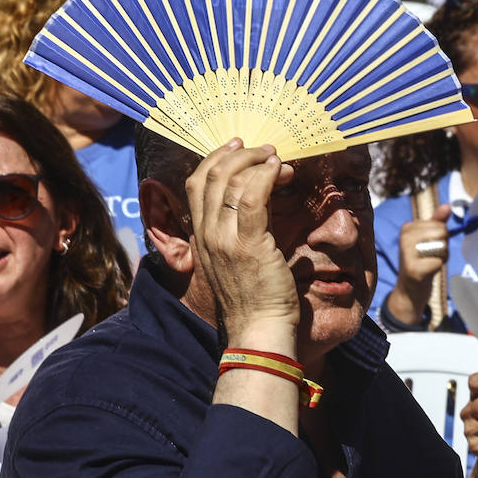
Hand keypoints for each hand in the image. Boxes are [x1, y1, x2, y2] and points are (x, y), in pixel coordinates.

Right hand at [184, 140, 297, 338]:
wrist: (259, 329)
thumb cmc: (255, 298)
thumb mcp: (235, 260)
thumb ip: (238, 232)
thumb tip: (256, 204)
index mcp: (201, 236)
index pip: (196, 185)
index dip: (216, 159)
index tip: (238, 149)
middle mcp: (207, 234)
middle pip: (210, 176)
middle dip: (237, 154)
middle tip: (262, 148)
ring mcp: (225, 238)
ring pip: (229, 181)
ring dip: (255, 161)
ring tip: (275, 157)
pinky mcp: (248, 243)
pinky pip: (252, 197)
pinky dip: (266, 176)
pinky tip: (280, 169)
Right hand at [386, 204, 450, 324]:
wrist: (409, 290)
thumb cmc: (421, 262)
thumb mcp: (428, 239)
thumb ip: (437, 222)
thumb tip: (448, 206)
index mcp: (407, 228)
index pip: (440, 224)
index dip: (441, 237)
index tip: (429, 247)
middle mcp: (404, 238)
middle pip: (442, 233)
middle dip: (443, 246)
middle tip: (430, 257)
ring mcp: (407, 253)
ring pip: (442, 246)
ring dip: (442, 257)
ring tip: (428, 263)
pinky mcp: (414, 269)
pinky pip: (439, 262)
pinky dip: (438, 268)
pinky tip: (428, 272)